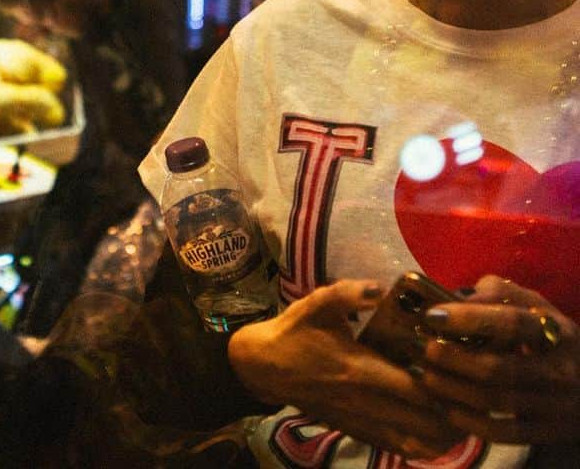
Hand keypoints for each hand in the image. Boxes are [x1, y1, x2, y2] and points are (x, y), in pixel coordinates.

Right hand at [228, 280, 467, 460]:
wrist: (264, 367)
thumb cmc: (295, 332)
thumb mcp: (316, 303)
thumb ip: (348, 293)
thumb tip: (381, 287)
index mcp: (360, 369)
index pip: (417, 389)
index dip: (447, 385)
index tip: (464, 368)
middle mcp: (367, 402)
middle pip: (427, 422)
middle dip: (456, 411)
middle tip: (473, 389)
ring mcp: (364, 422)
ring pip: (419, 442)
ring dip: (446, 432)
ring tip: (462, 411)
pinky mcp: (358, 432)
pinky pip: (401, 449)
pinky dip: (426, 445)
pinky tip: (438, 430)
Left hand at [414, 275, 579, 445]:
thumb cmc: (545, 331)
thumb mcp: (531, 304)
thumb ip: (496, 292)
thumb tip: (457, 296)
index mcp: (555, 330)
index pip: (512, 323)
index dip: (469, 319)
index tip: (432, 315)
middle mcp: (561, 370)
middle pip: (501, 368)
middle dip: (455, 359)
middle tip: (424, 349)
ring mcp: (558, 405)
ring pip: (499, 401)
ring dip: (455, 389)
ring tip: (426, 376)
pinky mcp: (549, 432)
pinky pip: (506, 433)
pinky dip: (472, 422)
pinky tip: (446, 408)